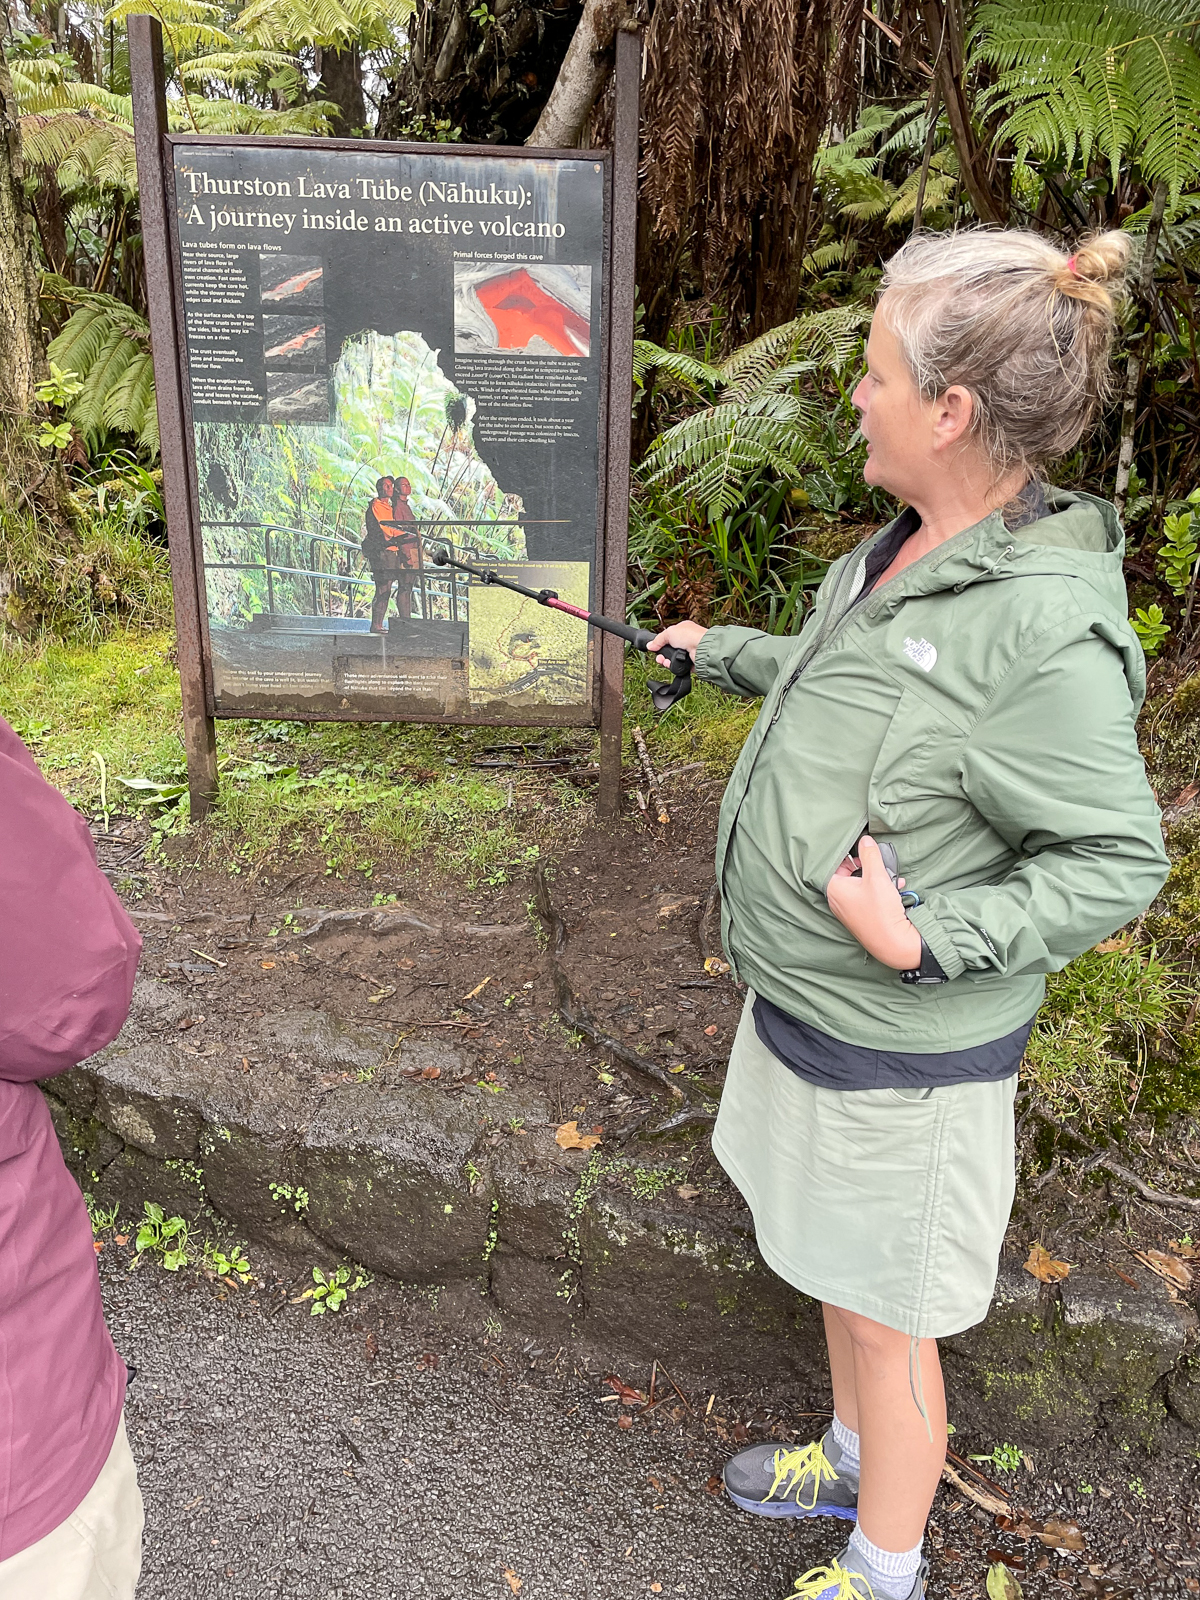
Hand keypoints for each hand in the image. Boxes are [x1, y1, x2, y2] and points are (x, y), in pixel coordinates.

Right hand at [646, 620, 707, 668]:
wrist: (702, 648)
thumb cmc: (691, 636)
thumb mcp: (669, 633)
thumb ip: (658, 639)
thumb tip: (650, 645)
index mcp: (682, 630)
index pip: (668, 638)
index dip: (660, 644)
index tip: (655, 648)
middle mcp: (686, 641)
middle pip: (669, 650)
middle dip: (662, 655)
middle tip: (659, 658)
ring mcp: (688, 652)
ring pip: (672, 659)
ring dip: (666, 661)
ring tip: (665, 662)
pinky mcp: (690, 662)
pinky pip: (678, 666)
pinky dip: (674, 667)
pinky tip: (672, 665)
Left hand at [825, 835, 921, 969]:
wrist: (894, 943)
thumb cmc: (881, 912)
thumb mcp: (877, 876)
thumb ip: (870, 855)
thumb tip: (865, 841)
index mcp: (833, 888)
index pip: (832, 863)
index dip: (846, 853)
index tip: (858, 847)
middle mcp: (836, 900)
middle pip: (847, 873)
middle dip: (865, 866)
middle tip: (876, 862)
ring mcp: (848, 911)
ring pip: (859, 885)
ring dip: (876, 878)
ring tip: (890, 876)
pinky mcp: (860, 917)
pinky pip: (866, 897)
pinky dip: (879, 891)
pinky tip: (895, 889)